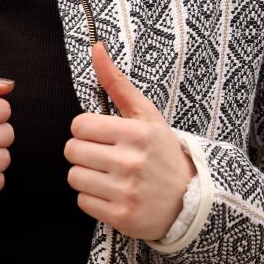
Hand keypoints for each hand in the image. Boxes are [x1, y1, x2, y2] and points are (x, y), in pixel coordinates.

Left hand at [63, 41, 196, 240]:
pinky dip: (93, 198)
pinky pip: (82, 202)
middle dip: (85, 153)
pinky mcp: (121, 217)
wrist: (191, 200)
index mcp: (136, 133)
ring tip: (110, 176)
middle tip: (106, 157)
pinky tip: (114, 194)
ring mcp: (126, 192)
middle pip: (72, 151)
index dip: (87, 130)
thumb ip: (117, 83)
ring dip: (87, 176)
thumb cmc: (162, 153)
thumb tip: (95, 47)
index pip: (79, 125)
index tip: (104, 137)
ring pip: (74, 177)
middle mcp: (131, 162)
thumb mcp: (146, 115)